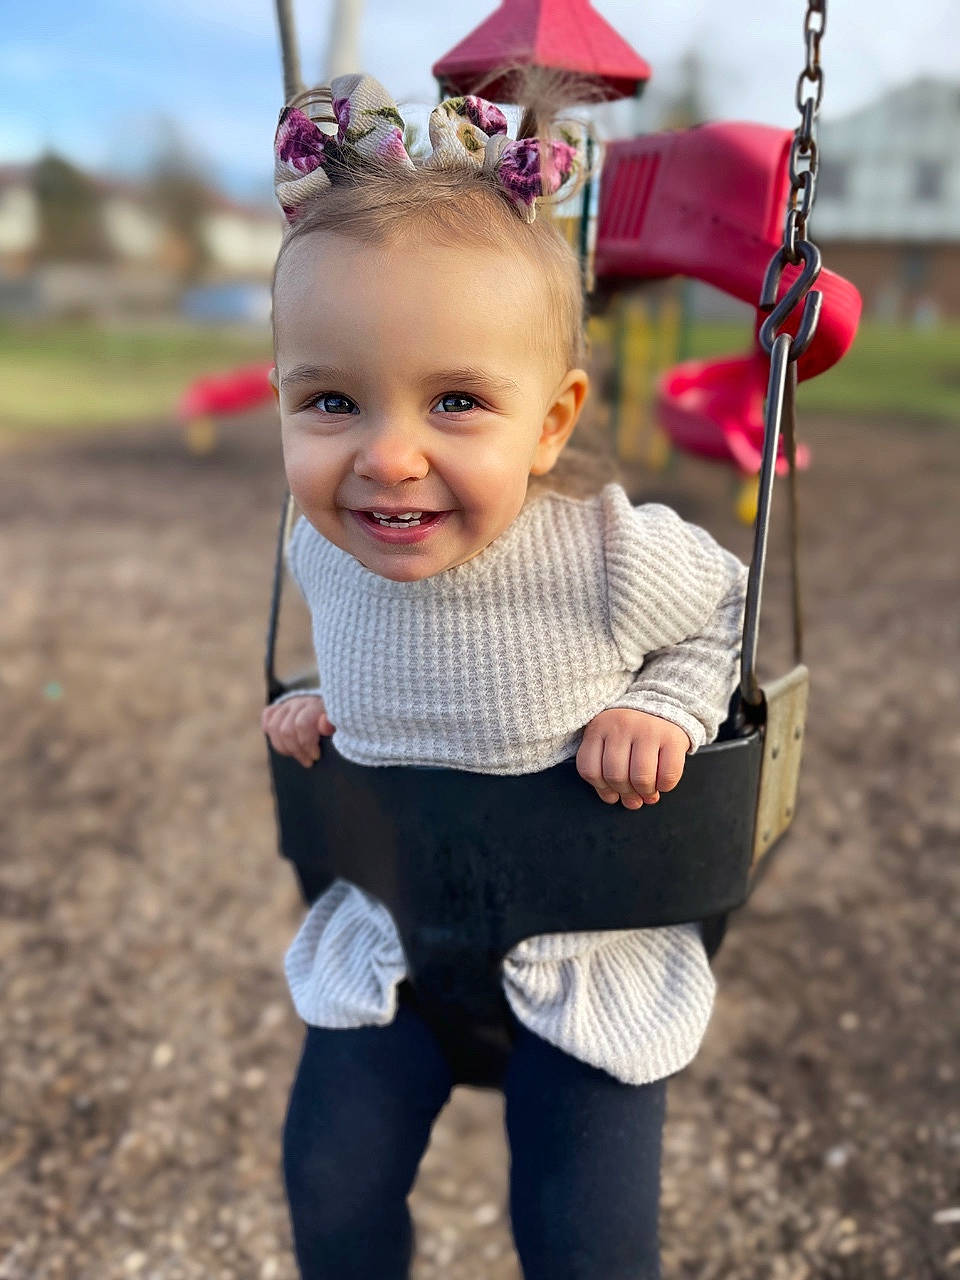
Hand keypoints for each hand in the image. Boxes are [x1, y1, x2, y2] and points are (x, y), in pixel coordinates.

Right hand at [261, 695, 334, 768]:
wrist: (330, 711)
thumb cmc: (336, 724)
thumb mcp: (339, 726)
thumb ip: (332, 725)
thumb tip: (325, 724)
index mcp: (316, 706)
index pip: (302, 725)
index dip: (306, 744)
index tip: (315, 756)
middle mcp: (300, 702)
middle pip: (285, 730)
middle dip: (296, 750)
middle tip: (307, 760)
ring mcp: (288, 704)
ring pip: (273, 727)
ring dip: (283, 747)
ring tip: (297, 755)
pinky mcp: (279, 707)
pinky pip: (268, 714)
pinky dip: (270, 730)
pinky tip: (282, 741)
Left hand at [576, 709, 690, 808]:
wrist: (664, 703)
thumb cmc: (632, 731)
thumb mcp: (609, 740)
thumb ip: (605, 767)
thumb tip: (614, 799)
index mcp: (599, 727)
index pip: (589, 770)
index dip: (602, 789)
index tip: (613, 792)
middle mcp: (622, 725)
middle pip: (615, 776)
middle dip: (626, 793)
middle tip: (634, 795)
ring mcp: (648, 729)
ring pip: (641, 778)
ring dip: (645, 792)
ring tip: (648, 790)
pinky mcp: (673, 737)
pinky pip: (667, 775)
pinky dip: (665, 787)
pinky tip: (662, 782)